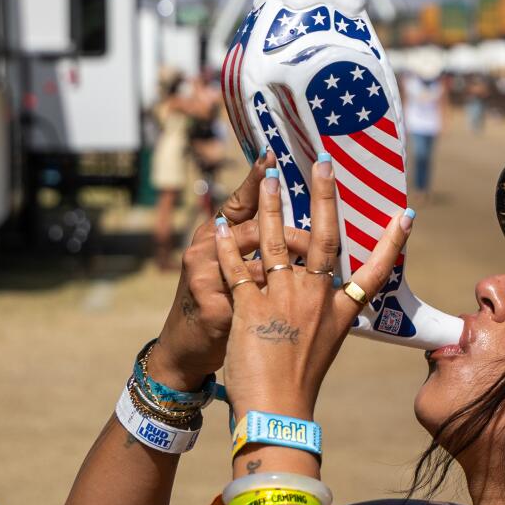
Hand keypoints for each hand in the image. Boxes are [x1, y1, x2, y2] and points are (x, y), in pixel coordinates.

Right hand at [151, 152, 307, 388]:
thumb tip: (297, 229)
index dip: (256, 179)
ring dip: (294, 269)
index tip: (273, 155)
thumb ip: (252, 246)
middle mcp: (204, 248)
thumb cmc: (215, 302)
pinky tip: (297, 304)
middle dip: (294, 231)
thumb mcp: (226, 269)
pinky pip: (257, 295)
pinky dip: (280, 299)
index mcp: (212, 236)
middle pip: (257, 227)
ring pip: (263, 261)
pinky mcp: (212, 303)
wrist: (185, 349)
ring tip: (315, 279)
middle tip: (319, 240)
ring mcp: (204, 275)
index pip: (238, 201)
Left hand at [212, 155, 412, 419]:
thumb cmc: (299, 386)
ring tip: (266, 179)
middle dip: (324, 198)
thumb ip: (326, 317)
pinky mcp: (250, 310)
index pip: (374, 272)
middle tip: (322, 163)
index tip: (406, 214)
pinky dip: (226, 246)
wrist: (277, 414)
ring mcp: (283, 302)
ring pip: (276, 243)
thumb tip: (334, 300)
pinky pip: (237, 268)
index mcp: (338, 312)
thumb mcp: (324, 347)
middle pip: (324, 239)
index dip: (391, 242)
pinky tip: (218, 225)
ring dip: (269, 207)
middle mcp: (315, 301)